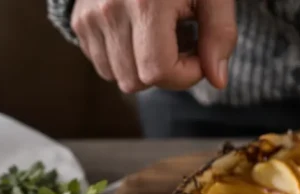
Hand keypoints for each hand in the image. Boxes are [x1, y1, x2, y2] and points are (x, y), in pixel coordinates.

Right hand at [71, 0, 236, 92]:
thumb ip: (220, 35)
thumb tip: (217, 81)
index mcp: (145, 4)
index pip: (159, 72)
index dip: (188, 74)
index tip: (200, 52)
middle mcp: (110, 11)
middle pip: (138, 81)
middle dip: (168, 72)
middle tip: (184, 42)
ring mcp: (89, 16)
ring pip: (119, 77)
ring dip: (145, 68)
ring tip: (162, 36)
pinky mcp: (79, 20)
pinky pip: (103, 64)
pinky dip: (126, 59)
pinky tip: (142, 33)